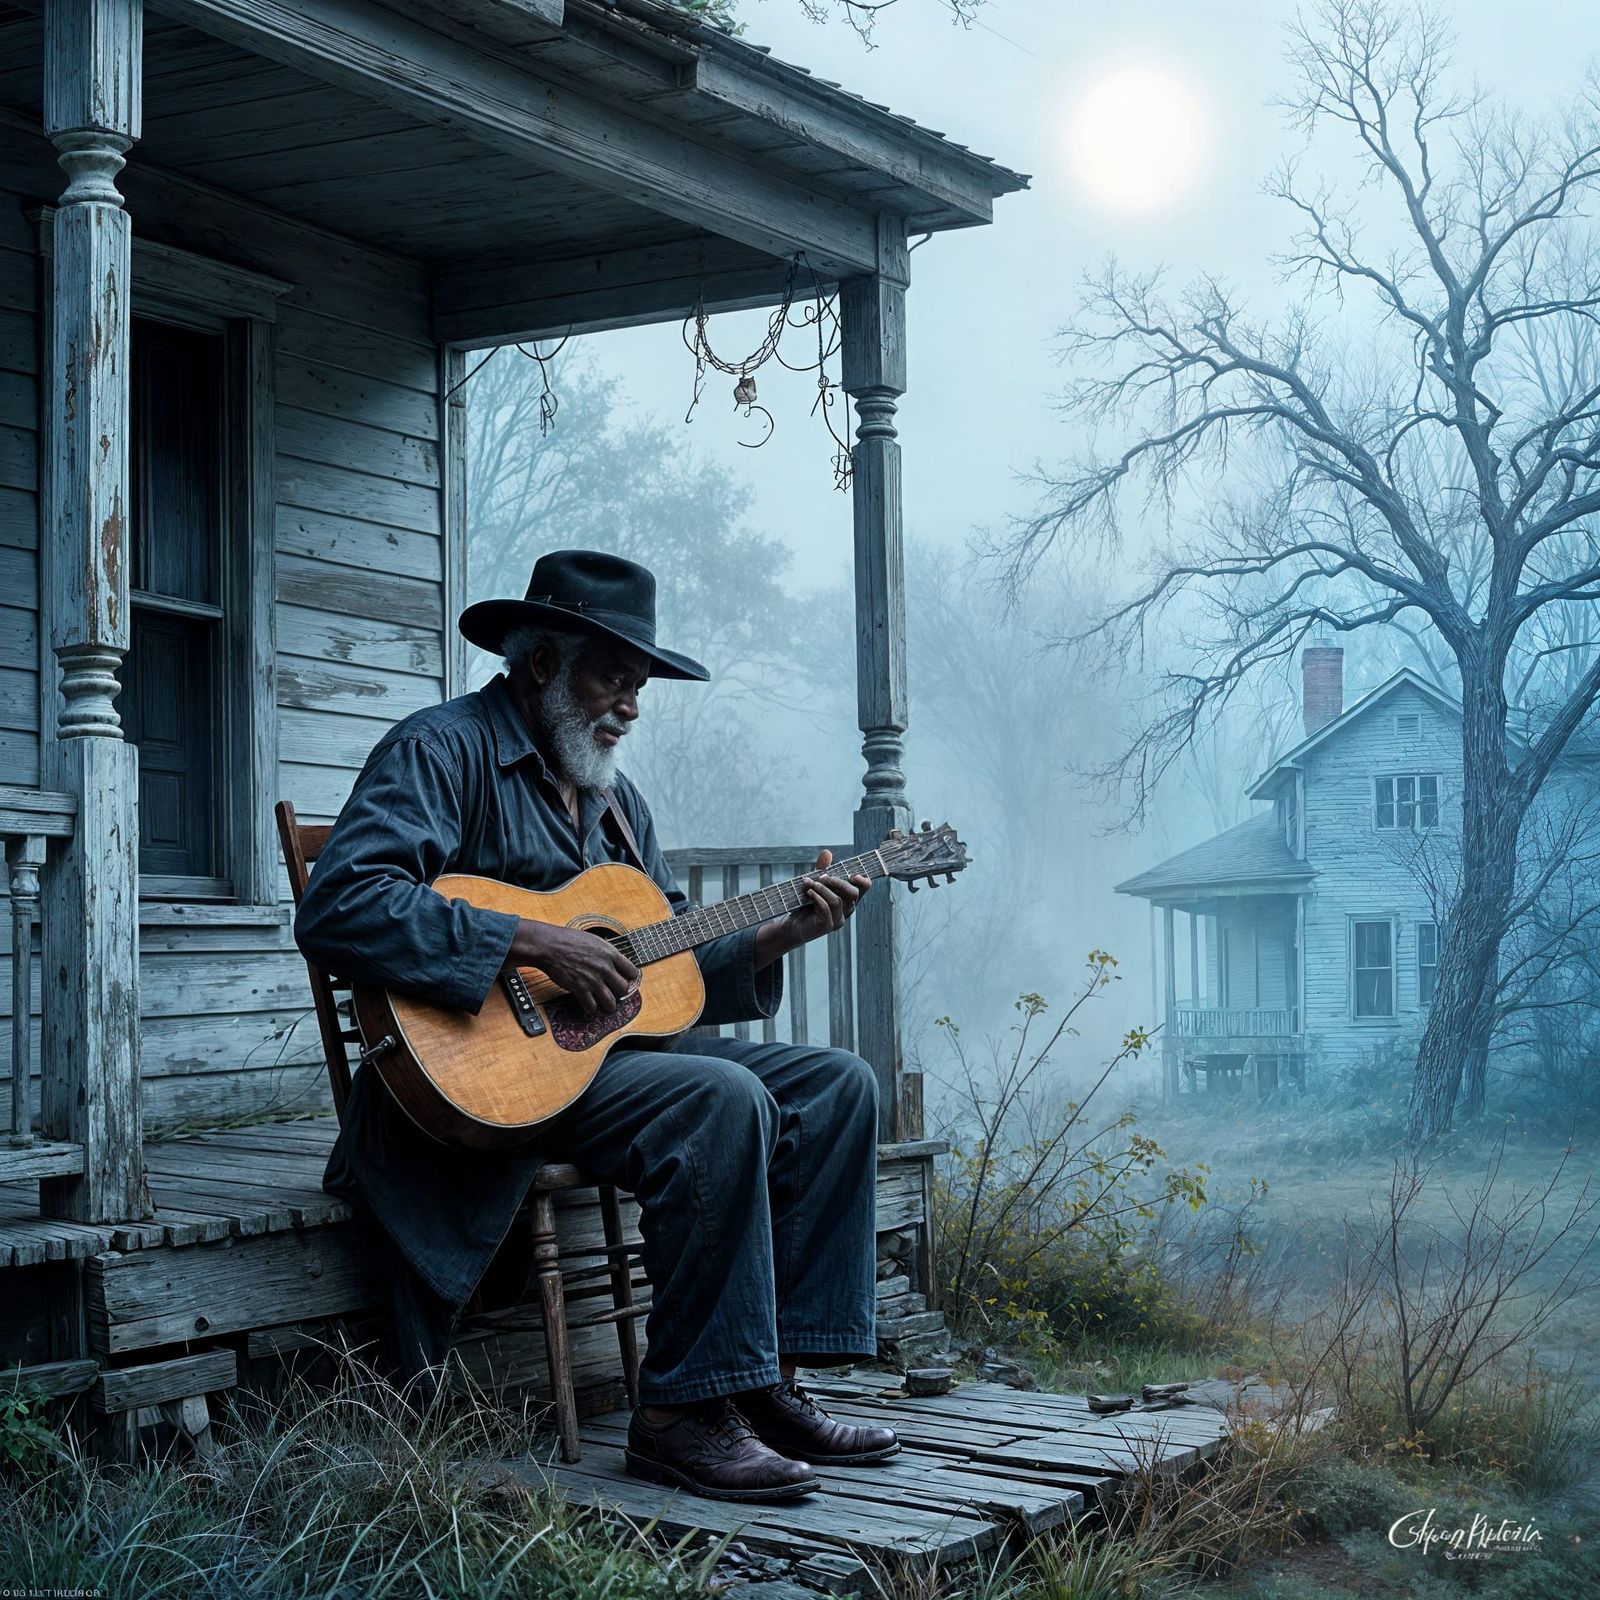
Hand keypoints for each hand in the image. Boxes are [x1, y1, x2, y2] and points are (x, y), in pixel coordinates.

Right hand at [508, 918, 639, 1016]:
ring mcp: (593, 980)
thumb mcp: (594, 941)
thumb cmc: (569, 940)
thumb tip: (614, 962)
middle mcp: (605, 968)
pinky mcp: (580, 990)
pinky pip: (592, 1007)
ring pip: (611, 1003)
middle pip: (624, 989)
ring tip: (607, 1007)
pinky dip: (591, 1009)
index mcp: (610, 954)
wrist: (550, 946)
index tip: (626, 980)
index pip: (632, 972)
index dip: (630, 977)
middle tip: (615, 993)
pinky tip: (589, 1007)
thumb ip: (606, 953)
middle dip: (620, 993)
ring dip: (609, 1006)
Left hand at [782, 849, 870, 948]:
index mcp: (848, 898)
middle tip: (822, 876)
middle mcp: (847, 909)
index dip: (863, 880)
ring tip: (810, 883)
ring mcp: (838, 919)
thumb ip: (822, 869)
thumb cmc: (805, 903)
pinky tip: (808, 892)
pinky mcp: (827, 926)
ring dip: (823, 888)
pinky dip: (816, 897)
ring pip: (838, 900)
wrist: (792, 923)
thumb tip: (827, 853)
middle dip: (838, 881)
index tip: (853, 874)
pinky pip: (825, 908)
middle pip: (853, 893)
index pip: (864, 888)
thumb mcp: (815, 882)